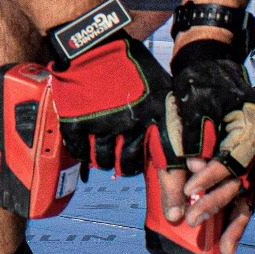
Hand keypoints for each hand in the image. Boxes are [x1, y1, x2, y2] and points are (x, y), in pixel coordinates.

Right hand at [47, 32, 166, 174]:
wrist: (91, 42)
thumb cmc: (126, 60)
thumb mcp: (159, 83)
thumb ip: (166, 113)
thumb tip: (177, 141)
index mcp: (154, 113)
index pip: (168, 160)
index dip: (171, 188)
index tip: (173, 211)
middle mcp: (131, 123)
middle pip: (131, 165)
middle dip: (128, 165)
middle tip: (124, 157)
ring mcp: (102, 124)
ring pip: (105, 161)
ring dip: (105, 159)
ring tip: (104, 147)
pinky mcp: (77, 122)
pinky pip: (80, 152)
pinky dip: (83, 153)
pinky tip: (86, 143)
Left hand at [158, 38, 254, 253]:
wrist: (208, 59)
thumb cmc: (197, 83)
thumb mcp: (184, 115)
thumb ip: (178, 159)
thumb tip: (175, 203)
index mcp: (251, 128)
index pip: (234, 164)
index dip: (212, 181)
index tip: (190, 193)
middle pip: (242, 182)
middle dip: (216, 204)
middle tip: (192, 220)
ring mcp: (253, 151)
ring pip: (247, 192)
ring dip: (234, 220)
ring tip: (224, 249)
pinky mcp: (242, 156)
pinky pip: (241, 188)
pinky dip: (232, 210)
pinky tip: (226, 234)